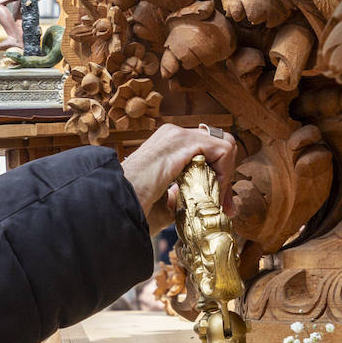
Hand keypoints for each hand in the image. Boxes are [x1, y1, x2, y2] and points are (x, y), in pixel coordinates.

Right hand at [120, 124, 237, 232]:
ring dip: (226, 174)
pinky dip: (224, 173)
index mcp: (166, 147)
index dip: (219, 176)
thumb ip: (182, 197)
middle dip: (226, 174)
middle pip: (219, 144)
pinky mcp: (182, 140)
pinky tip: (212, 191)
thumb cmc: (132, 208)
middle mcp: (172, 135)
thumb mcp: (164, 203)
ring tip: (217, 199)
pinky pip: (222, 149)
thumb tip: (201, 200)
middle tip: (224, 204)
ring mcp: (176, 134)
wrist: (114, 205)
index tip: (221, 205)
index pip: (207, 151)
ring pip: (224, 144)